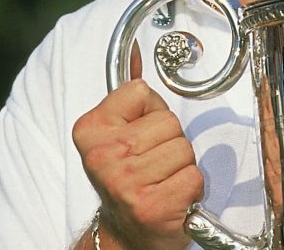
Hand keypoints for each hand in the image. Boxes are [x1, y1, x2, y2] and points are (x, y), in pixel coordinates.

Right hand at [73, 78, 202, 249]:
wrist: (125, 233)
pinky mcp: (152, 207)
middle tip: (154, 163)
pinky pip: (193, 177)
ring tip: (162, 179)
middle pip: (168, 121)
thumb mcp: (115, 132)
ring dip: (181, 165)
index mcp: (90, 130)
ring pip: (184, 148)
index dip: (150, 112)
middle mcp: (103, 157)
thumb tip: (138, 51)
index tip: (139, 135)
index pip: (141, 92)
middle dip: (170, 141)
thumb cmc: (127, 178)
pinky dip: (190, 188)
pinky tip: (171, 197)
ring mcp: (126, 183)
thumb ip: (131, 98)